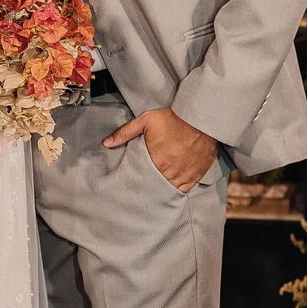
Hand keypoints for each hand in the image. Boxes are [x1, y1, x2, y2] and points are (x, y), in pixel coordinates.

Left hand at [103, 105, 217, 193]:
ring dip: (163, 189)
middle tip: (143, 187)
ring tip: (155, 188)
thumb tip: (106, 143)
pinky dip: (178, 190)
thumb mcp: (146, 120)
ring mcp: (184, 175)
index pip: (142, 179)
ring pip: (170, 190)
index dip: (138, 180)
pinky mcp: (196, 174)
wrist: (200, 118)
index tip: (134, 180)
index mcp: (156, 162)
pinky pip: (185, 189)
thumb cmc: (173, 118)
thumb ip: (125, 132)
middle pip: (156, 186)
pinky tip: (171, 188)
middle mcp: (170, 172)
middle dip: (150, 186)